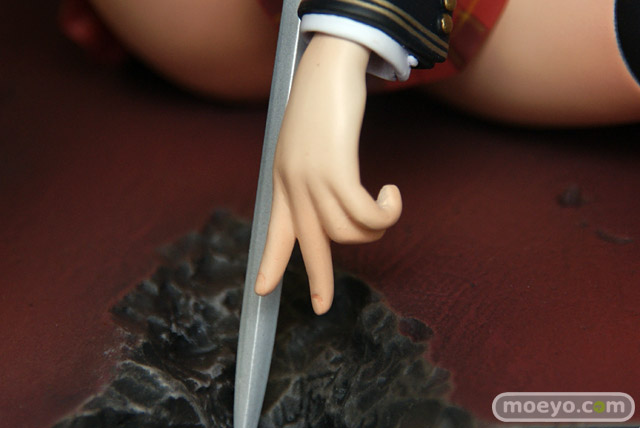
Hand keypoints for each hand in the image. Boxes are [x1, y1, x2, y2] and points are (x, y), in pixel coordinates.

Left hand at [254, 34, 401, 313]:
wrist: (327, 68)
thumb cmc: (321, 104)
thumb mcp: (306, 144)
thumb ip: (309, 173)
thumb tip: (331, 199)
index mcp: (283, 181)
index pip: (273, 231)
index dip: (270, 262)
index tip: (261, 289)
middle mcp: (294, 186)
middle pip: (308, 245)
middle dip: (317, 280)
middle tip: (322, 307)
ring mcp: (313, 179)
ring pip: (347, 231)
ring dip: (375, 226)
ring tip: (386, 202)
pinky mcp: (336, 170)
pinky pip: (366, 215)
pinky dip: (386, 212)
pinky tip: (391, 193)